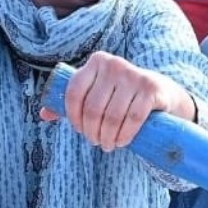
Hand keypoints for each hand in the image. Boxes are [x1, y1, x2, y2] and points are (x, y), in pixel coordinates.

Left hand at [40, 51, 192, 150]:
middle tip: (97, 142)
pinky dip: (125, 135)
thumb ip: (72, 102)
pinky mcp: (151, 89)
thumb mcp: (98, 93)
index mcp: (96, 62)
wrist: (163, 94)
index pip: (74, 93)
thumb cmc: (122, 97)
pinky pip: (133, 118)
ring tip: (109, 145)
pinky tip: (122, 142)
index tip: (79, 131)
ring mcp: (134, 75)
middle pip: (93, 108)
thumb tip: (44, 114)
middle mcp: (113, 64)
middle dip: (92, 132)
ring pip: (112, 116)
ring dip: (108, 138)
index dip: (73, 118)